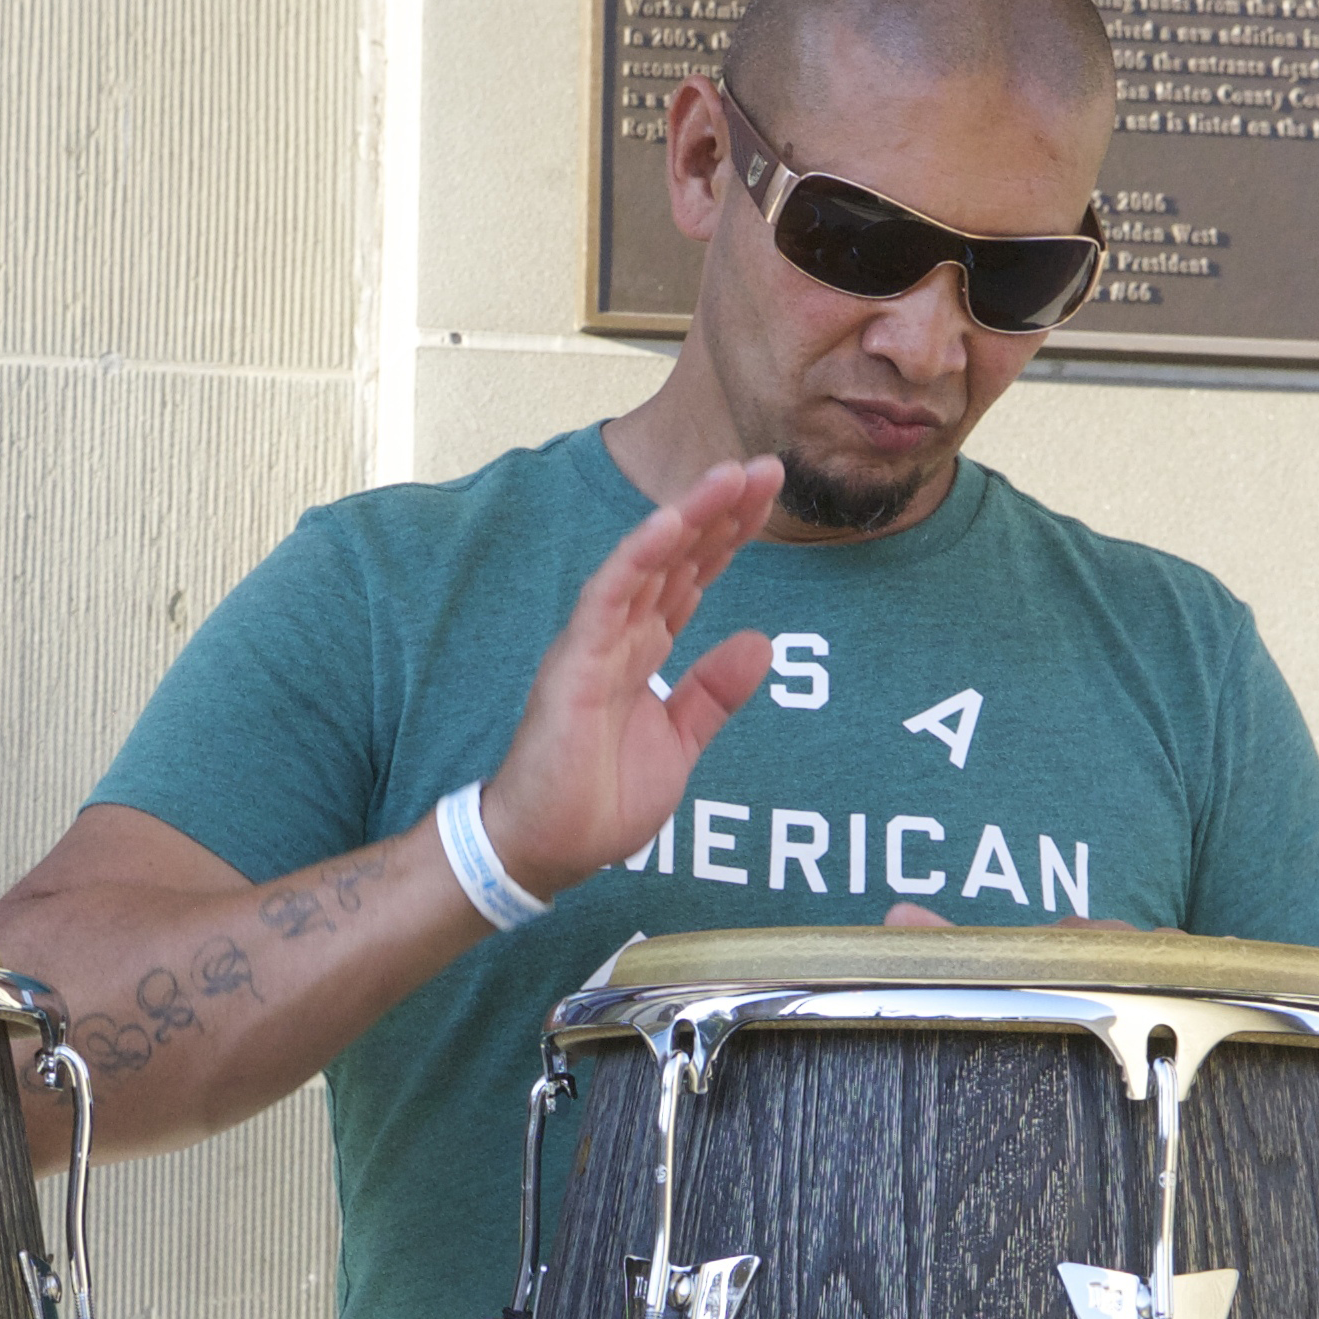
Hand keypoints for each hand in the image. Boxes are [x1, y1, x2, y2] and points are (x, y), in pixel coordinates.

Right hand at [478, 459, 783, 898]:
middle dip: (722, 511)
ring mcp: (594, 644)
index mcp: (644, 650)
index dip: (730, 535)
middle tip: (768, 466)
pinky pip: (607, 597)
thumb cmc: (597, 801)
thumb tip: (759, 643)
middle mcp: (620, 634)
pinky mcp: (574, 664)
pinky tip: (672, 521)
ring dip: (688, 516)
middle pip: (677, 558)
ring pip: (646, 562)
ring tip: (732, 475)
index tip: (771, 495)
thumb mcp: (678, 743)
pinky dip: (639, 556)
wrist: (548, 851)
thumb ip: (712, 693)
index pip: (693, 577)